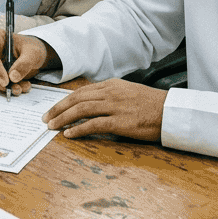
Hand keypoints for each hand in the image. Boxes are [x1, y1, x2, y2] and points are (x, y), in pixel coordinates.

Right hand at [0, 29, 50, 95]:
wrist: (32, 54)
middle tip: (14, 88)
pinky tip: (18, 87)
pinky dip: (3, 88)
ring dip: (3, 87)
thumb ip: (25, 63)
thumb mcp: (33, 53)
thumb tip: (12, 77)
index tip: (6, 81)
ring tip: (21, 87)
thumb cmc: (30, 48)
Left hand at [43, 78, 166, 140]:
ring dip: (63, 118)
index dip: (65, 100)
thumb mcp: (129, 92)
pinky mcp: (120, 122)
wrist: (171, 112)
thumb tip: (92, 102)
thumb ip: (111, 95)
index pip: (82, 91)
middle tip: (46, 117)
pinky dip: (78, 129)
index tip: (54, 108)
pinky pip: (93, 125)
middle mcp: (111, 93)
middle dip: (58, 108)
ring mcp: (115, 107)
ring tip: (52, 126)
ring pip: (81, 109)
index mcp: (112, 85)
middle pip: (77, 98)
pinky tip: (69, 134)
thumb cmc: (152, 105)